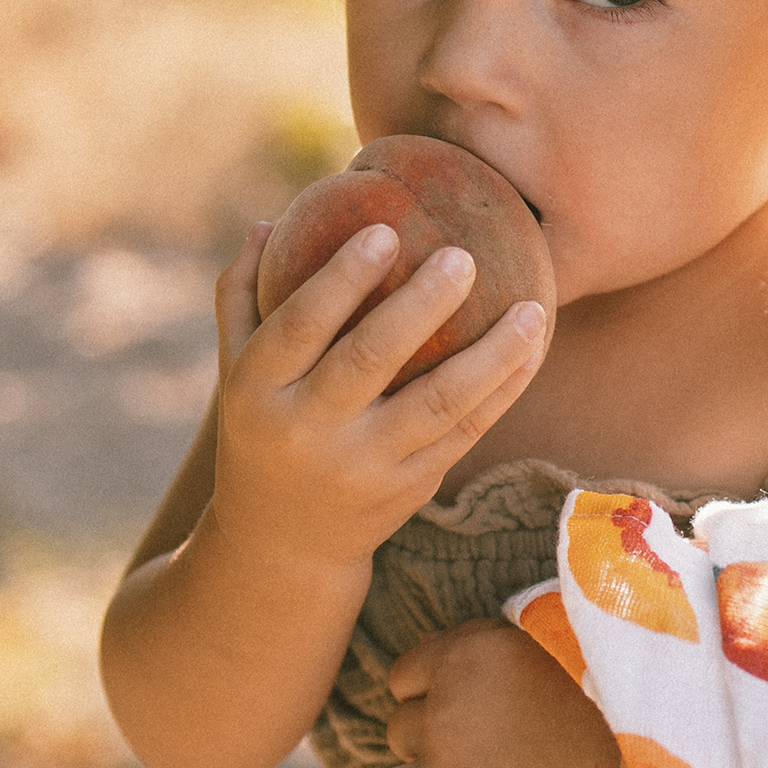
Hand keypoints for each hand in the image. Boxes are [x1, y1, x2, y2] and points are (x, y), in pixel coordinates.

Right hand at [208, 221, 545, 577]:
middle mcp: (309, 431)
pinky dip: (502, 391)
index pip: (299, 326)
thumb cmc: (263, 431)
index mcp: (258, 392)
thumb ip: (242, 298)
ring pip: (436, 404)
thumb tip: (268, 222)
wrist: (284, 545)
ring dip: (490, 355)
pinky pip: (465, 432)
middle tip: (463, 257)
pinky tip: (531, 350)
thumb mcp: (236, 373)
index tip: (385, 231)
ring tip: (530, 309)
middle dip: (420, 305)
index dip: (341, 278)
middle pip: (369, 360)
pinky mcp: (410, 487)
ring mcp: (364, 465)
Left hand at [361, 619, 622, 767]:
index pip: (403, 678)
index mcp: (462, 653)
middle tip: (481, 757)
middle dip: (429, 747)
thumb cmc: (615, 686)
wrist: (661, 744)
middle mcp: (444, 711)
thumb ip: (491, 642)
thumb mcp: (548, 636)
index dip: (433, 698)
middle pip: (398, 733)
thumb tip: (441, 645)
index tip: (473, 713)